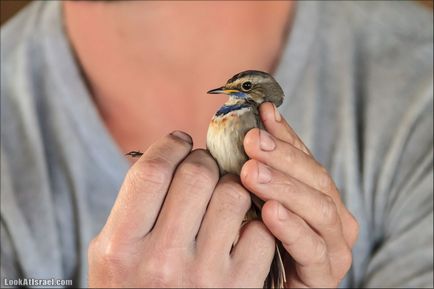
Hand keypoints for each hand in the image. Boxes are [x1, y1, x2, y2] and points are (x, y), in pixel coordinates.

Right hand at [88, 131, 274, 287]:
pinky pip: (260, 229)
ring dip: (230, 185)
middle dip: (203, 159)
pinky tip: (240, 229)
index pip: (150, 172)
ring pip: (233, 194)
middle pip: (196, 174)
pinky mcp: (240, 287)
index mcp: (120, 248)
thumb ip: (133, 207)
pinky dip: (254, 221)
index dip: (169, 146)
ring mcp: (205, 276)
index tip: (179, 141)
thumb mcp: (112, 254)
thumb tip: (167, 154)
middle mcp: (161, 261)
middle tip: (203, 166)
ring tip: (222, 195)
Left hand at [241, 103, 358, 287]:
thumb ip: (262, 168)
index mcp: (319, 194)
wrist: (266, 288)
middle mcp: (333, 216)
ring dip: (284, 187)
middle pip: (314, 178)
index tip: (262, 112)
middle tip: (250, 140)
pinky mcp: (324, 274)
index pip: (304, 157)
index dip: (285, 134)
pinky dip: (291, 228)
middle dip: (282, 156)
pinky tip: (270, 212)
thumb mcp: (260, 200)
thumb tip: (252, 122)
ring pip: (318, 208)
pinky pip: (311, 248)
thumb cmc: (263, 242)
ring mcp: (333, 245)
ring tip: (252, 172)